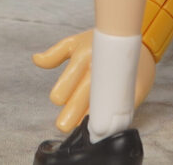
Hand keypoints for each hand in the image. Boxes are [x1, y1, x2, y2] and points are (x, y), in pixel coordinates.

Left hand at [33, 30, 156, 132]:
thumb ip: (54, 54)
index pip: (70, 77)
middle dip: (72, 112)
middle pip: (84, 94)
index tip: (57, 100)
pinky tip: (103, 128)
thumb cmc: (101, 45)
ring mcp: (119, 79)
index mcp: (84, 55)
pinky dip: (111, 120)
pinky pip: (121, 109)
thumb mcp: (76, 43)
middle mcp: (101, 67)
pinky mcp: (135, 90)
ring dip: (91, 119)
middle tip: (63, 125)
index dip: (62, 92)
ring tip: (81, 129)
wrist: (137, 44)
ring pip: (102, 104)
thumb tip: (35, 59)